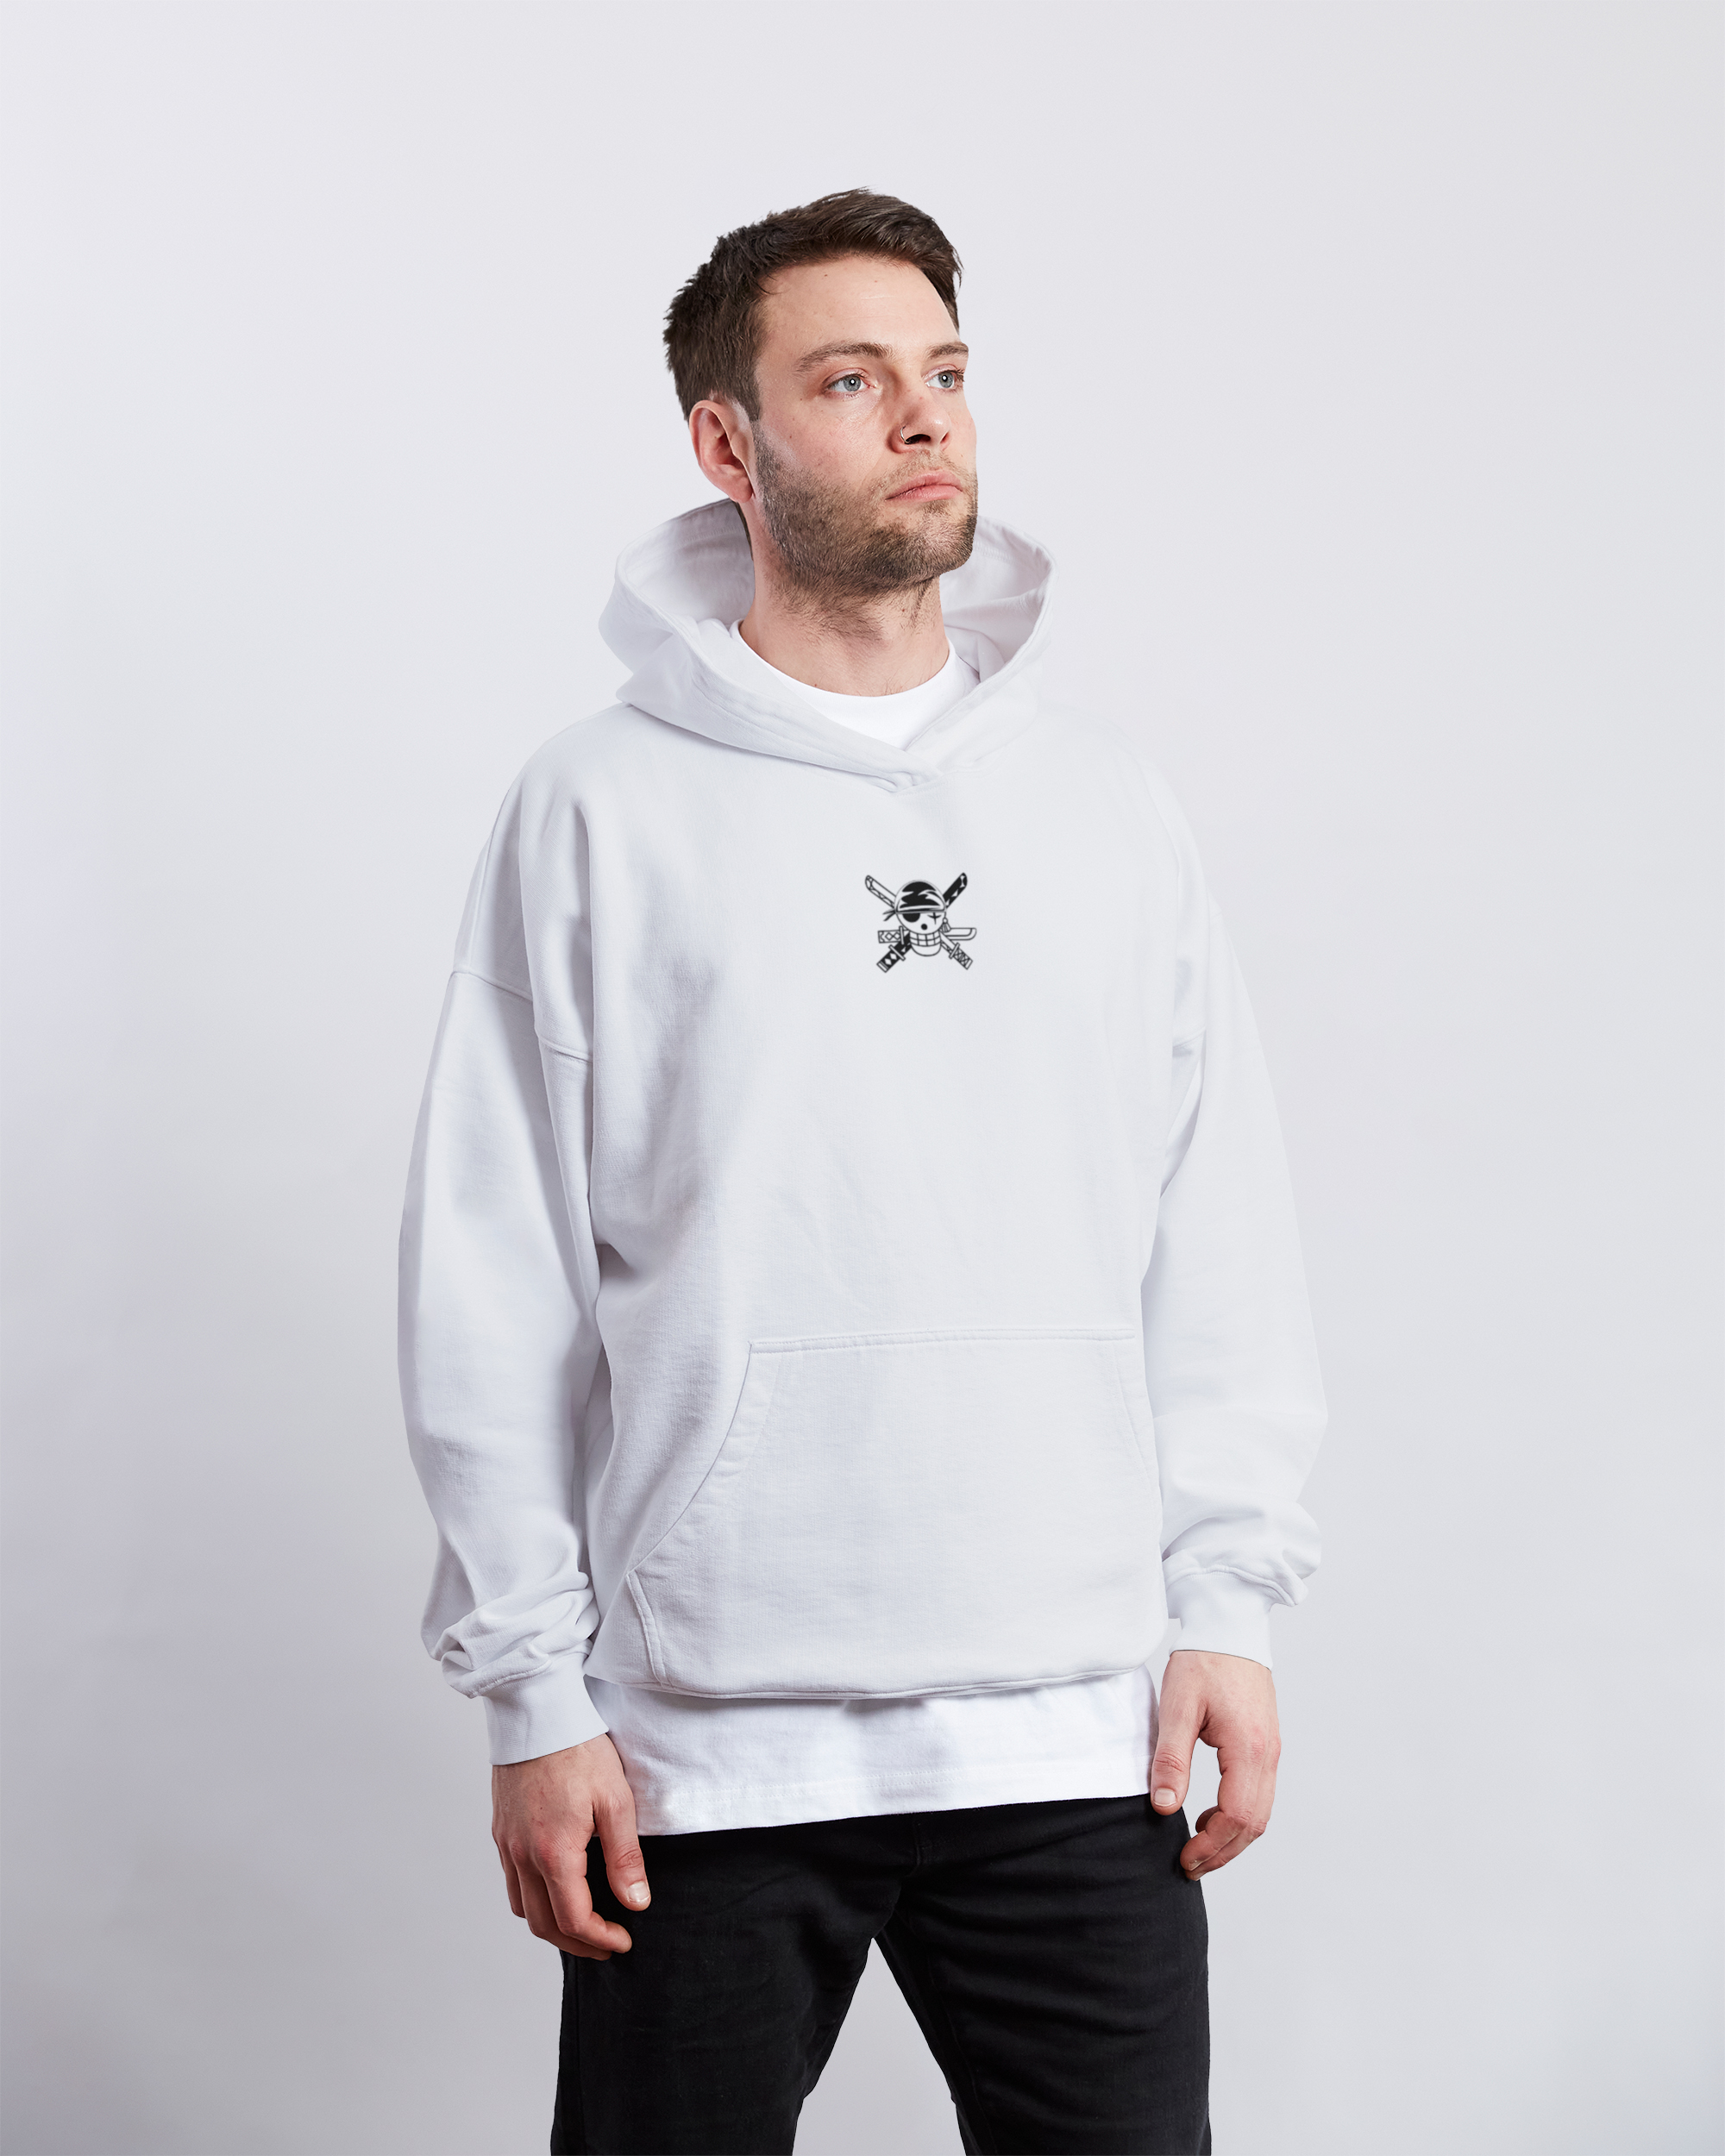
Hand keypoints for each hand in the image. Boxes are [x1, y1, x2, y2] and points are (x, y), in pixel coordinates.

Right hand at [491, 1733, 648, 1959]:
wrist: (537, 1712)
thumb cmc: (580, 1749)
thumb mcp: (615, 1801)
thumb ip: (624, 1857)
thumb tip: (636, 1903)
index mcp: (553, 1852)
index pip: (573, 1919)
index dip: (600, 1939)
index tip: (624, 1941)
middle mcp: (522, 1855)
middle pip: (543, 1924)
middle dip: (577, 1943)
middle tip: (608, 1944)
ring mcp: (507, 1843)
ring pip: (522, 1907)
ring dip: (552, 1925)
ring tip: (584, 1922)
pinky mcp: (501, 1830)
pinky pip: (512, 1882)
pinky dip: (534, 1899)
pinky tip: (558, 1888)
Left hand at [1150, 1649, 1279, 1880]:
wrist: (1230, 1625)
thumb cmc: (1202, 1660)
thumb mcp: (1176, 1707)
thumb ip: (1171, 1758)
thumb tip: (1163, 1807)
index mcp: (1248, 1747)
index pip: (1237, 1816)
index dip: (1211, 1846)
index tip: (1183, 1859)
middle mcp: (1267, 1754)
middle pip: (1255, 1823)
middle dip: (1223, 1851)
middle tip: (1188, 1866)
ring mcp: (1271, 1749)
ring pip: (1260, 1812)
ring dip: (1232, 1837)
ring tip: (1197, 1847)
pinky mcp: (1265, 1744)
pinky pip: (1259, 1794)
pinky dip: (1238, 1815)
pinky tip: (1210, 1815)